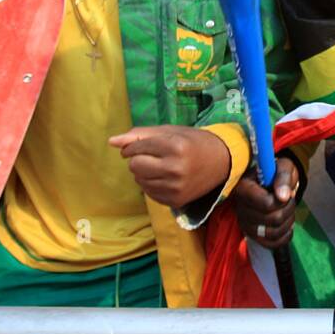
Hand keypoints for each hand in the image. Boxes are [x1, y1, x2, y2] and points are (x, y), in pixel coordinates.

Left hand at [109, 125, 231, 209]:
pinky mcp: (176, 201)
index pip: (136, 149)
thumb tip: (112, 141)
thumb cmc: (193, 142)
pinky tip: (166, 178)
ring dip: (145, 173)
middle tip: (154, 156)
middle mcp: (175, 169)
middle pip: (135, 166)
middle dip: (138, 160)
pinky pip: (149, 193)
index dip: (134, 146)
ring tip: (162, 166)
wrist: (223, 161)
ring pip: (139, 181)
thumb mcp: (170, 131)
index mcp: (175, 147)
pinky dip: (152, 184)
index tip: (144, 145)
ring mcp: (176, 188)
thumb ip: (140, 135)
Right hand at [231, 157, 299, 248]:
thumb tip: (283, 196)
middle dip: (288, 209)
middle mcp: (240, 209)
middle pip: (273, 220)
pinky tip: (287, 226)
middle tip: (289, 200)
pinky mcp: (253, 235)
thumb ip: (283, 177)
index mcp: (243, 189)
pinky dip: (285, 237)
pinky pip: (272, 244)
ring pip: (274, 233)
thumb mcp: (283, 167)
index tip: (286, 192)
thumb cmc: (276, 173)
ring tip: (288, 210)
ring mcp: (245, 224)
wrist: (272, 183)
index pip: (267, 204)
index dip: (282, 201)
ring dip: (288, 222)